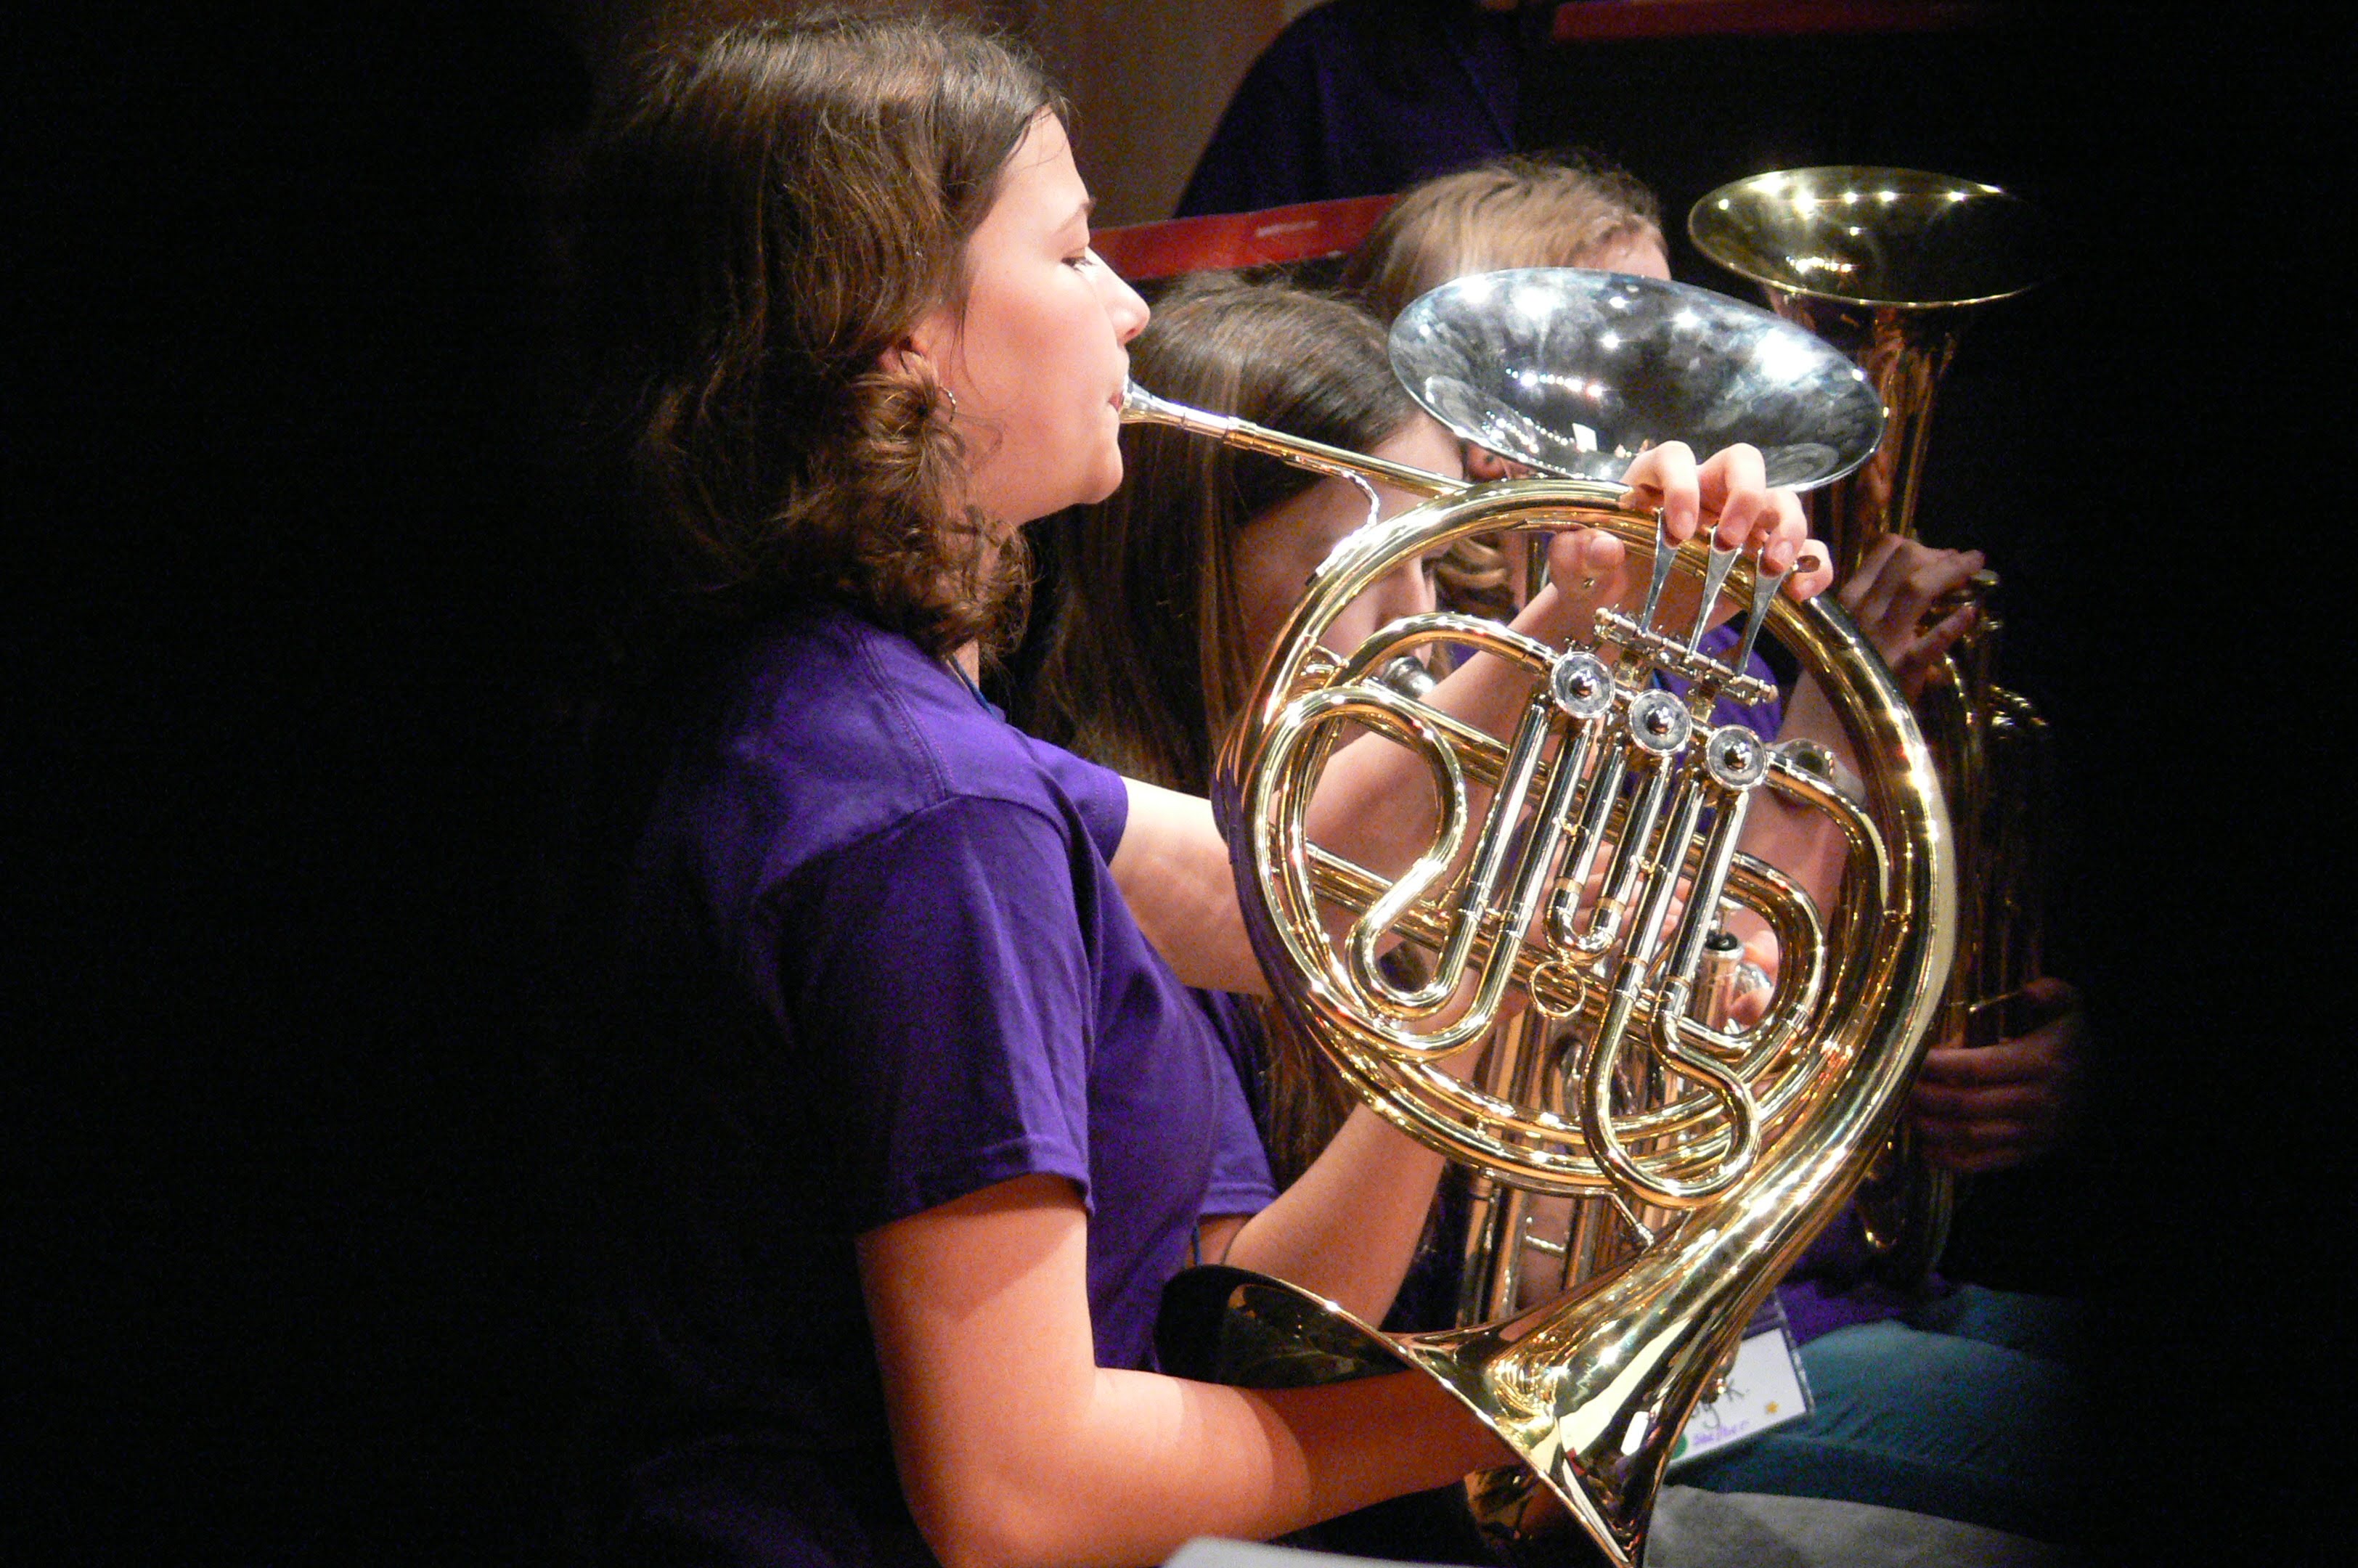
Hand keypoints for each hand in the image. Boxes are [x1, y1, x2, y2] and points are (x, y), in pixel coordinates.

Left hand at [1518, 442, 1831, 647]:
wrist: (1612, 620)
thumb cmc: (1593, 582)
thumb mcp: (1574, 571)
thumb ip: (1578, 554)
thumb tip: (1601, 545)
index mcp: (1655, 483)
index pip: (1675, 457)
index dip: (1680, 485)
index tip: (1676, 530)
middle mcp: (1704, 494)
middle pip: (1743, 461)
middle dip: (1745, 494)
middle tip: (1729, 539)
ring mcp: (1739, 525)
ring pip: (1781, 500)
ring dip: (1786, 528)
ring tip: (1772, 566)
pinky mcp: (1762, 561)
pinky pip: (1805, 550)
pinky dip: (1813, 565)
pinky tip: (1800, 590)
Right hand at [1837, 534, 1984, 702]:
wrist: (1817, 738)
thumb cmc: (1825, 691)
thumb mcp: (1832, 640)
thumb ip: (1860, 616)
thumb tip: (1894, 598)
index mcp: (1845, 603)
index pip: (1882, 552)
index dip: (1916, 545)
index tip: (1935, 554)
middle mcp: (1861, 612)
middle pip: (1905, 560)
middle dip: (1940, 553)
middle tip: (1962, 560)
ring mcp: (1880, 640)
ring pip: (1917, 587)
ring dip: (1953, 570)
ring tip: (1975, 566)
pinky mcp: (1899, 671)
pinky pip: (1930, 642)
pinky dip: (1952, 625)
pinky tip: (1971, 613)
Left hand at [1908, 975, 2081, 1173]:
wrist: (2112, 1087)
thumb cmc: (2075, 1042)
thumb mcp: (2073, 1008)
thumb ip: (2053, 994)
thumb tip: (2029, 991)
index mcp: (2040, 1063)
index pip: (1976, 1068)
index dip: (1937, 1066)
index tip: (1911, 1058)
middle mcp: (2036, 1102)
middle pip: (1965, 1104)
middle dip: (1924, 1097)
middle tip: (1896, 1086)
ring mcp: (2032, 1133)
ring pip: (1969, 1136)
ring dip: (1930, 1127)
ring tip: (1903, 1112)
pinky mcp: (2029, 1153)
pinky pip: (1984, 1163)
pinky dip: (1951, 1160)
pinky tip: (1925, 1147)